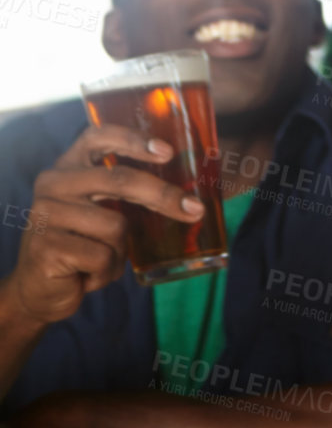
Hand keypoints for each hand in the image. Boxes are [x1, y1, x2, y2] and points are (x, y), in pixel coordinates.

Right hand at [3, 127, 204, 327]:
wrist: (40, 291)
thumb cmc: (83, 244)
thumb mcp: (103, 210)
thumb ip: (128, 192)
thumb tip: (191, 190)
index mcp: (69, 166)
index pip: (99, 137)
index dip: (134, 139)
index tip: (168, 150)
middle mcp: (53, 184)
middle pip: (120, 180)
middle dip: (163, 195)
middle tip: (196, 209)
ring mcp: (46, 214)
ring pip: (115, 225)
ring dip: (120, 250)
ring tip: (102, 259)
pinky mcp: (46, 246)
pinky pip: (102, 256)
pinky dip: (106, 270)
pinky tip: (87, 274)